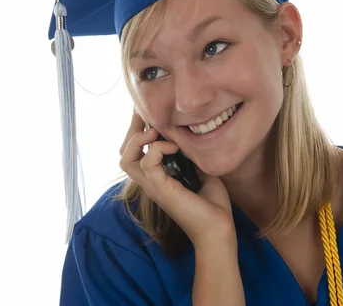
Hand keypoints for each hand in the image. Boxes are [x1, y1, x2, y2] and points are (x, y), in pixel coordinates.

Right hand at [119, 112, 235, 248]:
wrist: (218, 228)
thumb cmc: (212, 203)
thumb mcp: (201, 169)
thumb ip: (191, 153)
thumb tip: (187, 132)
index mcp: (157, 176)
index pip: (134, 152)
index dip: (137, 131)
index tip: (148, 113)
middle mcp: (150, 181)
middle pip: (124, 153)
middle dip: (132, 131)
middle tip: (146, 116)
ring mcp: (153, 186)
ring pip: (126, 159)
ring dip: (138, 139)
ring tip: (156, 132)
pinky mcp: (161, 190)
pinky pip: (147, 164)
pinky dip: (157, 149)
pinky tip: (173, 146)